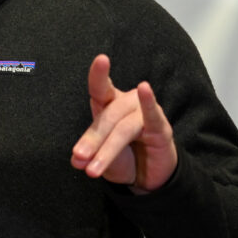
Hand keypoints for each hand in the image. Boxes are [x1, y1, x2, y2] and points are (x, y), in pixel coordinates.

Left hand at [70, 54, 176, 191]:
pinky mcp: (160, 128)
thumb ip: (89, 155)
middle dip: (92, 140)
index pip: (101, 87)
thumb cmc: (123, 158)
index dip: (99, 74)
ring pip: (123, 128)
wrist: (147, 178)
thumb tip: (76, 160)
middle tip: (79, 159)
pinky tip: (145, 89)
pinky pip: (152, 115)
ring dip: (107, 149)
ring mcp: (144, 114)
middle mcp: (126, 104)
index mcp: (109, 105)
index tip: (101, 59)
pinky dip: (149, 102)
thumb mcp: (101, 157)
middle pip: (108, 117)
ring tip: (93, 170)